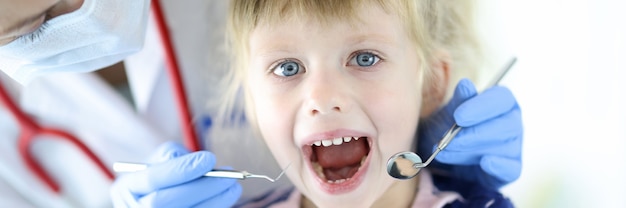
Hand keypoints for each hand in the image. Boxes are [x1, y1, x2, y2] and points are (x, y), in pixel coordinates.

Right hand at [110, 141, 241, 206]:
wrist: (144, 201)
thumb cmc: (156, 177)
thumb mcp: (156, 161)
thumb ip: (173, 156)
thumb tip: (202, 163)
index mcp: (127, 188)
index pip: (153, 179)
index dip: (182, 169)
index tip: (210, 159)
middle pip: (165, 202)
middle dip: (201, 187)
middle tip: (229, 175)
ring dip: (213, 202)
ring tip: (233, 187)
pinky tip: (224, 200)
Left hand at [417, 78, 522, 188]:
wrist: (448, 156)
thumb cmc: (452, 127)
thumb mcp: (450, 112)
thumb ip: (459, 100)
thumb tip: (465, 85)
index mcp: (501, 102)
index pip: (502, 98)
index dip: (481, 106)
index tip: (458, 116)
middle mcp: (512, 122)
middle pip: (505, 125)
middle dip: (474, 134)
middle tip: (448, 141)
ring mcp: (513, 146)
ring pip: (502, 148)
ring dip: (470, 151)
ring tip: (445, 152)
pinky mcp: (510, 169)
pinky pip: (511, 169)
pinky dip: (498, 166)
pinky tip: (485, 163)